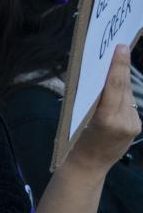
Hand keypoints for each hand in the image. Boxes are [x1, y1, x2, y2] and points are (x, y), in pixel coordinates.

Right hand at [67, 45, 141, 174]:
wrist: (89, 164)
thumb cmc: (76, 139)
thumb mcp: (80, 116)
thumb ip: (94, 98)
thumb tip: (101, 76)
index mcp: (107, 119)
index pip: (114, 86)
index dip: (118, 65)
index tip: (121, 48)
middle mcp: (124, 121)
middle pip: (123, 87)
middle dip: (122, 67)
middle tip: (121, 47)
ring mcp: (134, 125)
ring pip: (128, 95)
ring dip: (122, 79)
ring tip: (118, 62)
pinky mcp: (137, 126)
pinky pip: (130, 104)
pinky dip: (123, 93)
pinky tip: (118, 86)